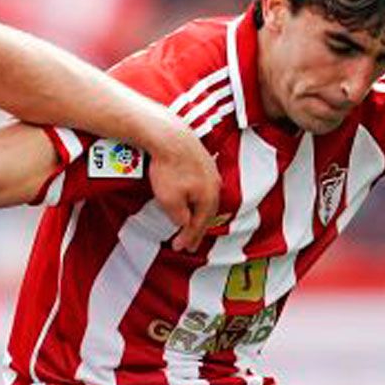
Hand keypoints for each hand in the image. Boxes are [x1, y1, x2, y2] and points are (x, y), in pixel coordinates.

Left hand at [144, 125, 222, 251]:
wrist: (169, 136)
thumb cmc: (169, 168)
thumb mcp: (170, 201)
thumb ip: (180, 217)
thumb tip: (185, 223)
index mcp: (209, 198)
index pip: (199, 225)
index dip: (189, 239)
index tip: (179, 248)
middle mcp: (215, 185)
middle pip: (206, 214)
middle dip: (196, 230)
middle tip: (189, 244)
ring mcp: (211, 172)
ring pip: (206, 200)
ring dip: (198, 214)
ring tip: (191, 223)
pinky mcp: (204, 161)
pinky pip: (203, 187)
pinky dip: (196, 198)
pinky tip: (192, 198)